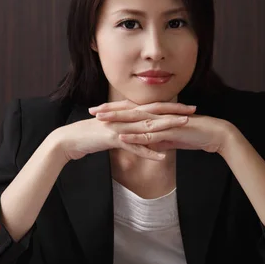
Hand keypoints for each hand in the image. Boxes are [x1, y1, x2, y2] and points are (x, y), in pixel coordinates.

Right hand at [55, 101, 195, 161]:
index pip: (153, 107)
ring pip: (148, 126)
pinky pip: (134, 146)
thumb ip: (128, 128)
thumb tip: (141, 131)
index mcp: (126, 112)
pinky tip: (162, 157)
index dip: (171, 106)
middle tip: (194, 110)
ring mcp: (120, 127)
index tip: (188, 106)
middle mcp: (125, 116)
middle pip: (154, 113)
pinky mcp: (113, 139)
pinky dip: (148, 152)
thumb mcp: (112, 129)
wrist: (70, 139)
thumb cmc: (91, 134)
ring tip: (184, 126)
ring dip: (167, 126)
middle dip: (175, 111)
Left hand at [93, 104, 230, 153]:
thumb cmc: (194, 135)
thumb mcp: (172, 137)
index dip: (115, 109)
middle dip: (110, 111)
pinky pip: (148, 134)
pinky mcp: (169, 131)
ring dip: (117, 120)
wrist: (214, 134)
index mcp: (158, 114)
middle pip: (130, 110)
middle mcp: (158, 115)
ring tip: (101, 121)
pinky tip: (121, 136)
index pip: (132, 109)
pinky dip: (134, 135)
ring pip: (135, 120)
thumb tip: (149, 144)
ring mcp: (163, 122)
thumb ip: (159, 138)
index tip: (99, 109)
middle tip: (92, 110)